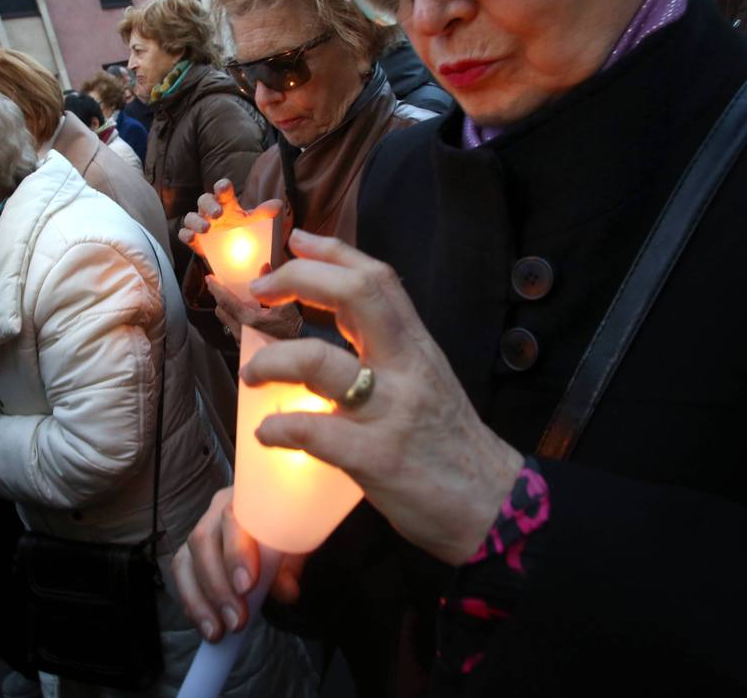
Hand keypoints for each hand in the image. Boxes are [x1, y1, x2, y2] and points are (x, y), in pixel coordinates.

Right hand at [171, 487, 306, 642]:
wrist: (283, 521)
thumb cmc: (291, 526)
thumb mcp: (300, 541)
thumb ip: (292, 564)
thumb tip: (286, 592)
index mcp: (246, 496)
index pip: (232, 517)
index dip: (235, 552)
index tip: (246, 586)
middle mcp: (216, 509)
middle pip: (203, 541)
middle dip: (217, 587)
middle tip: (237, 622)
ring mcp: (200, 530)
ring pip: (185, 561)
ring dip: (199, 601)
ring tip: (217, 632)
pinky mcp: (191, 553)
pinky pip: (181, 576)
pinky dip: (192, 603)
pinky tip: (206, 624)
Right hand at [178, 179, 283, 259]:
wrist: (238, 254)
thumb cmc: (245, 232)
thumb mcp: (256, 223)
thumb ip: (264, 214)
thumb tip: (277, 205)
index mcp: (227, 204)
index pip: (223, 190)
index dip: (222, 187)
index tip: (223, 187)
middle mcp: (211, 211)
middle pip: (204, 200)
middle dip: (209, 205)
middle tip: (218, 213)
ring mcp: (201, 225)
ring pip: (191, 217)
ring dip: (196, 220)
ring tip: (205, 228)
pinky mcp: (195, 241)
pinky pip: (184, 234)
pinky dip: (186, 235)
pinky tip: (191, 237)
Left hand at [208, 265, 302, 343]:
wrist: (298, 350)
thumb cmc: (294, 330)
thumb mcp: (285, 305)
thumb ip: (272, 286)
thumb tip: (264, 268)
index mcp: (249, 321)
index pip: (226, 302)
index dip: (216, 288)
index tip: (210, 279)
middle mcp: (242, 333)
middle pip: (221, 311)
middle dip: (220, 298)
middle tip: (222, 286)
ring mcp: (242, 341)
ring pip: (225, 321)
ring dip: (227, 309)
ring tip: (236, 299)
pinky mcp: (244, 346)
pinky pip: (232, 328)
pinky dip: (235, 318)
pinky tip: (246, 313)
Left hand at [244, 229, 523, 565]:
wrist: (495, 506)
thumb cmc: (452, 445)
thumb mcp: (429, 381)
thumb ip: (391, 353)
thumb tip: (340, 329)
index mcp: (417, 347)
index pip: (377, 278)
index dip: (332, 252)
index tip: (296, 241)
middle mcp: (406, 368)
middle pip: (354, 295)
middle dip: (298, 279)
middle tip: (260, 292)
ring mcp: (389, 412)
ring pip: (318, 361)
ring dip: (272, 361)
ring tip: (251, 373)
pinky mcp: (375, 458)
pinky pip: (312, 431)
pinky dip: (279, 428)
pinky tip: (268, 434)